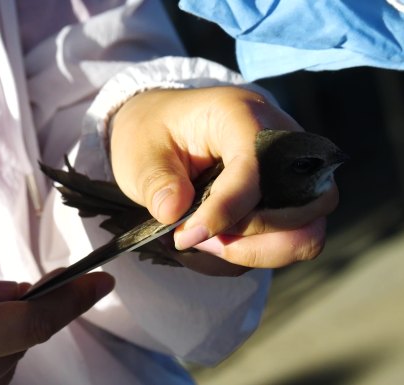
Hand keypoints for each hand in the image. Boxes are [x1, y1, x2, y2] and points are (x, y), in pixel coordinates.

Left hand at [111, 86, 338, 270]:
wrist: (161, 129)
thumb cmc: (153, 133)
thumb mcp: (140, 152)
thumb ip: (156, 182)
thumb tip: (174, 213)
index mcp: (241, 115)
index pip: (258, 166)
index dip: (227, 209)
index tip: (186, 235)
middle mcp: (283, 142)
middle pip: (305, 206)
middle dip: (248, 237)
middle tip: (193, 237)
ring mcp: (292, 174)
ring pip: (306, 234)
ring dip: (253, 253)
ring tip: (203, 244)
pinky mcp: (288, 203)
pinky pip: (286, 245)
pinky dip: (248, 257)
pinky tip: (212, 244)